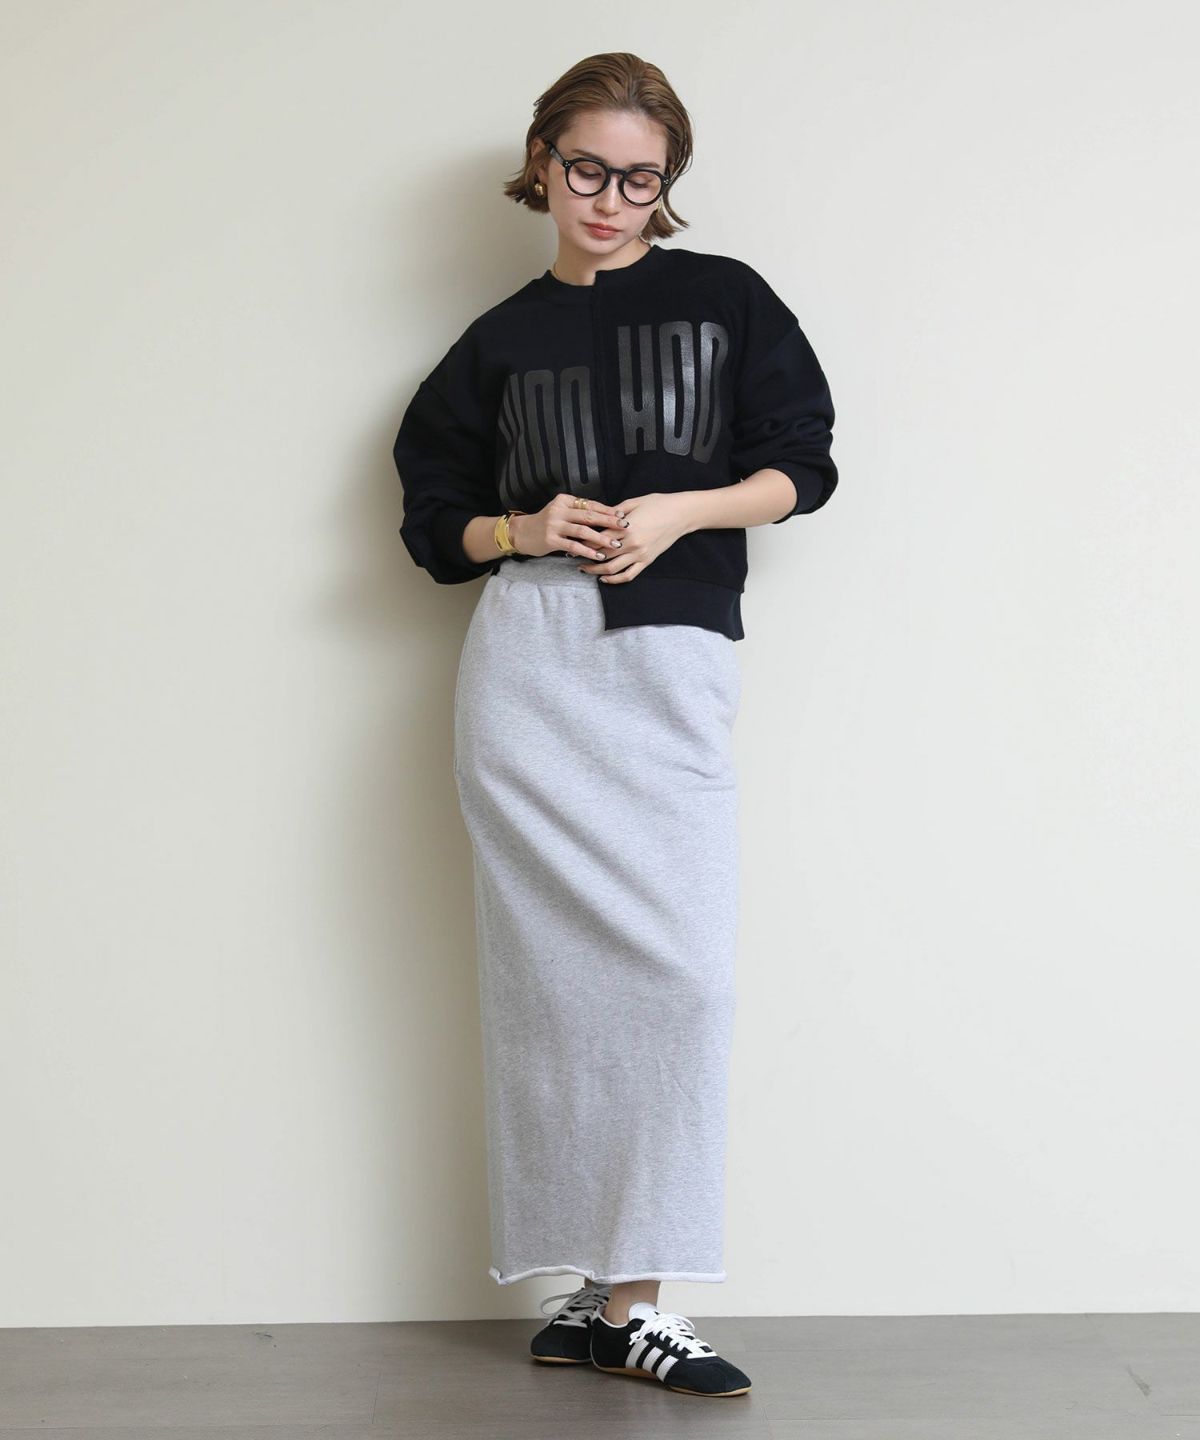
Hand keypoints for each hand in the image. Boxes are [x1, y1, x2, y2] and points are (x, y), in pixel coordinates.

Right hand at [509, 492, 629, 561]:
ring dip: (601, 538)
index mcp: (564, 500)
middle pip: (589, 515)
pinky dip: (588, 551)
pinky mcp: (551, 540)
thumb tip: (605, 515)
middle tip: (625, 527)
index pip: (590, 504)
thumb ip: (577, 511)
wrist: (522, 533)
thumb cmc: (545, 523)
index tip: (622, 515)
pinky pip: (573, 546)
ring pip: (583, 531)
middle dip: (609, 521)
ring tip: (616, 544)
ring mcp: (554, 525)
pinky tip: (599, 556)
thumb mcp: (560, 511)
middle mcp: (559, 510)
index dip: (607, 510)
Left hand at [576, 493, 690, 583]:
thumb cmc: (658, 504)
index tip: (572, 540)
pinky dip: (614, 580)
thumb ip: (615, 511)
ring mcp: (639, 554)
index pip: (598, 537)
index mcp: (626, 527)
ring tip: (584, 569)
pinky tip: (604, 578)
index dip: (582, 540)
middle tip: (572, 556)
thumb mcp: (634, 502)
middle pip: (601, 555)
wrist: (681, 514)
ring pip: (612, 569)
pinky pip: (628, 575)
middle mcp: (631, 544)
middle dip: (584, 557)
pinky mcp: (647, 561)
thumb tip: (599, 516)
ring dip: (595, 571)